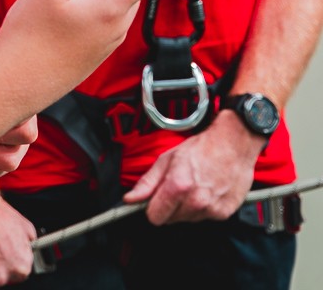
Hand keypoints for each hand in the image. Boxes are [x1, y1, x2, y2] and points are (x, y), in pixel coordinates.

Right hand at [0, 0, 159, 113]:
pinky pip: (104, 20)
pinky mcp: (98, 52)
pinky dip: (88, 10)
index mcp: (113, 7)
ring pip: (117, 2)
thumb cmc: (30, 30)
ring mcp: (110, 43)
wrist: (14, 80)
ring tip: (61, 2)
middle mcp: (119, 27)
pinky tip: (60, 19)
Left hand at [122, 110, 263, 222]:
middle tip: (177, 186)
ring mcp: (211, 209)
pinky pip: (204, 219)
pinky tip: (206, 191)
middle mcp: (195, 201)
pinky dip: (202, 208)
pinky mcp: (224, 213)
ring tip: (194, 186)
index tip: (154, 200)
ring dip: (185, 207)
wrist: (233, 145)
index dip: (152, 208)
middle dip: (169, 206)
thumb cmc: (201, 148)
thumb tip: (130, 199)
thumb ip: (147, 182)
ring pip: (187, 219)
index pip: (155, 217)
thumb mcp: (167, 159)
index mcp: (178, 186)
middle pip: (170, 219)